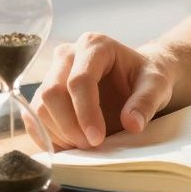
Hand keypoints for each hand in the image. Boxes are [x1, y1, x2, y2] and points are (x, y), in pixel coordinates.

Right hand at [30, 32, 174, 149]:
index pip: (79, 80)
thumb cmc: (145, 77)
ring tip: (85, 145)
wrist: (135, 78)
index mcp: (94, 45)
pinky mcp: (43, 94)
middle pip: (52, 93)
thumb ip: (146, 101)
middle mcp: (67, 54)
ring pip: (39, 108)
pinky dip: (49, 137)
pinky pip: (34, 119)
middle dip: (70, 126)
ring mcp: (52, 73)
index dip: (85, 112)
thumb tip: (132, 124)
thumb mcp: (156, 85)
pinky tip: (71, 144)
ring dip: (59, 134)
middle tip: (92, 145)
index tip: (97, 138)